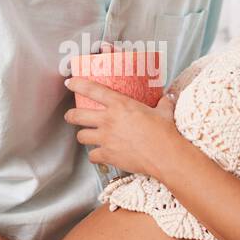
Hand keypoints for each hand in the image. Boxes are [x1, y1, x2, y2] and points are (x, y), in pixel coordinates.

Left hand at [63, 77, 179, 175]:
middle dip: (71, 115)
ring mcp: (106, 138)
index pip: (92, 90)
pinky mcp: (107, 155)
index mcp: (120, 104)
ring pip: (81, 136)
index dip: (77, 85)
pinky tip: (99, 155)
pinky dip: (94, 156)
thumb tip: (169, 97)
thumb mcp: (164, 111)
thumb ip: (163, 102)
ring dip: (83, 136)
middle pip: (77, 115)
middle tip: (71, 115)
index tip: (70, 83)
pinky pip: (92, 156)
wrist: (165, 155)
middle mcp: (108, 120)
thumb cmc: (165, 132)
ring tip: (87, 136)